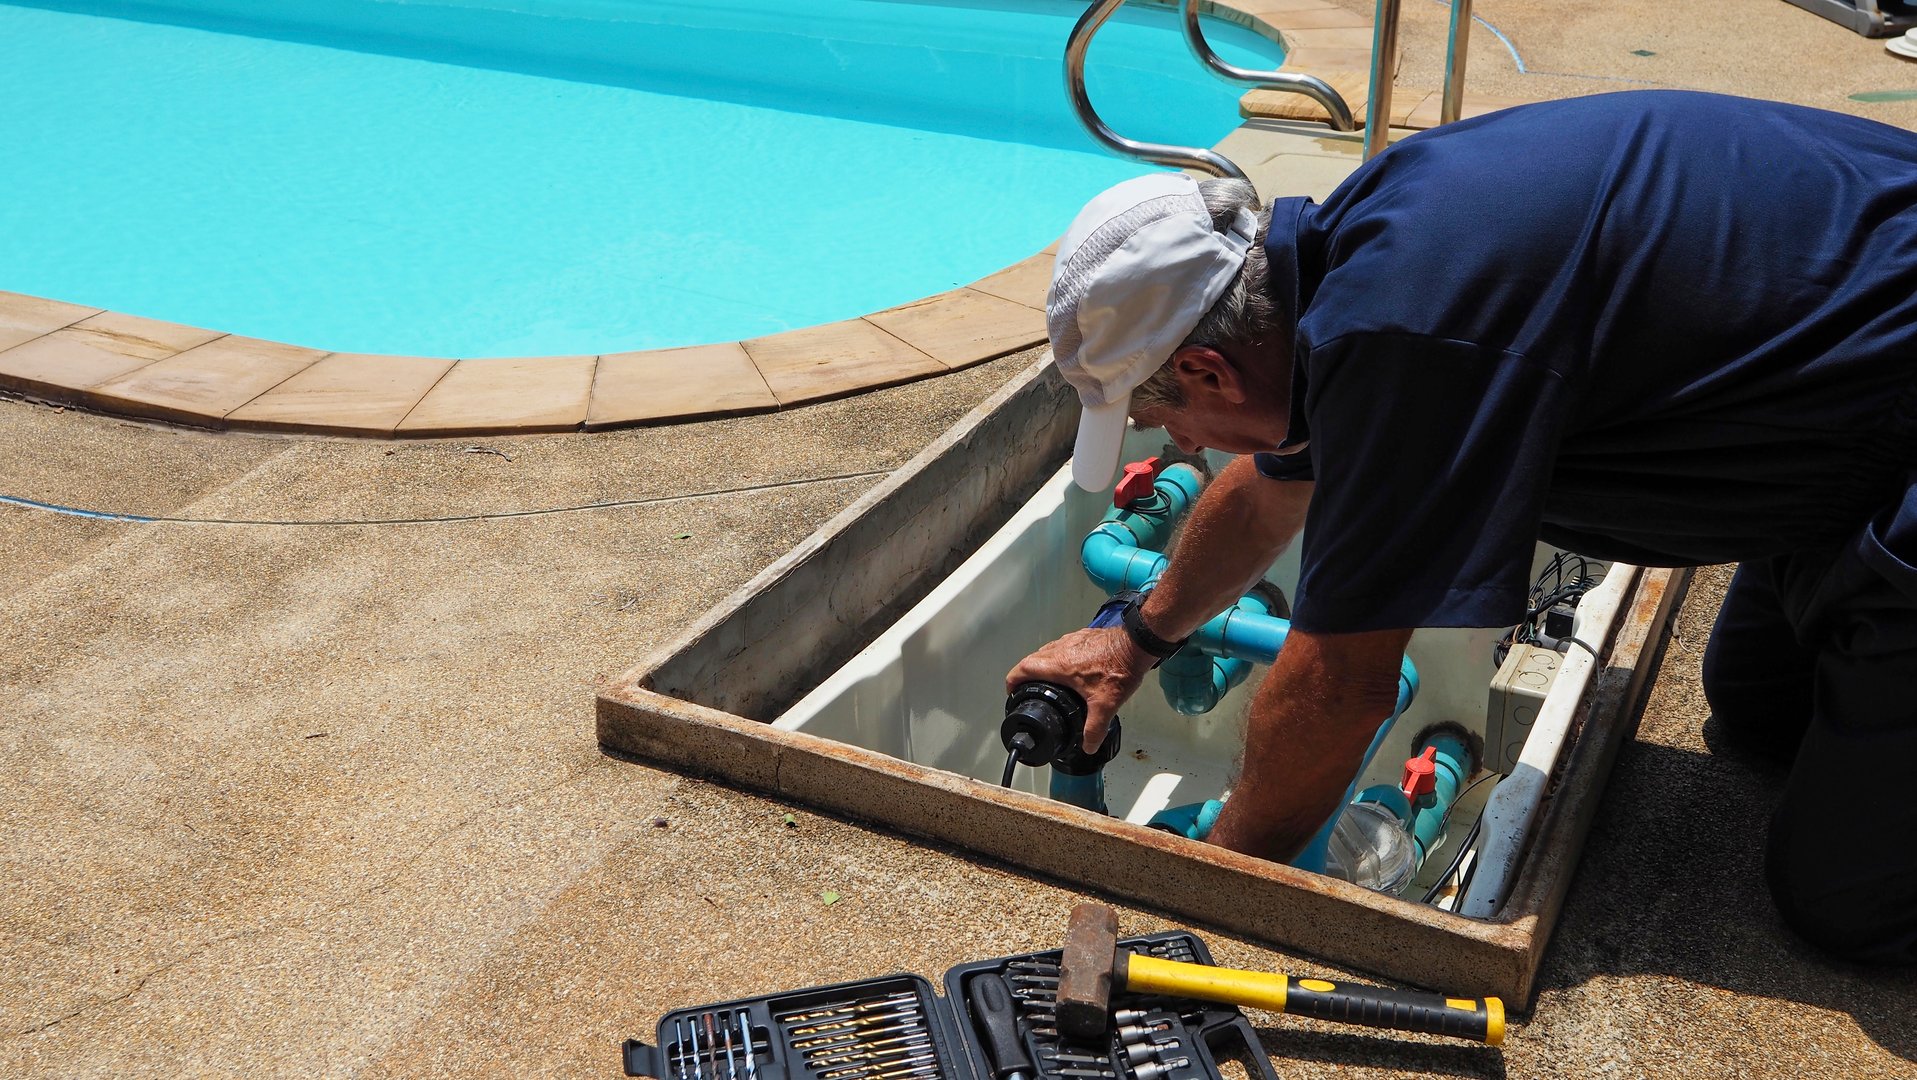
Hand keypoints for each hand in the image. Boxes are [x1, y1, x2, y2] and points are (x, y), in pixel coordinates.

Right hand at [1006, 626, 1156, 751]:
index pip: (1024, 669)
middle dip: (1026, 673)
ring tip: (1047, 677)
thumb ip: (1094, 729)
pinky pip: (1062, 645)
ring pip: (1047, 650)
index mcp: (1059, 665)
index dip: (1013, 680)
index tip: (1011, 689)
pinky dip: (1058, 655)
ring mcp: (1072, 640)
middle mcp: (1061, 649)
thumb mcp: (1105, 705)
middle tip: (1027, 686)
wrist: (1136, 644)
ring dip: (1042, 662)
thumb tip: (1088, 745)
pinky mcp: (1083, 635)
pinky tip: (1071, 666)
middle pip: (1032, 659)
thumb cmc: (1119, 667)